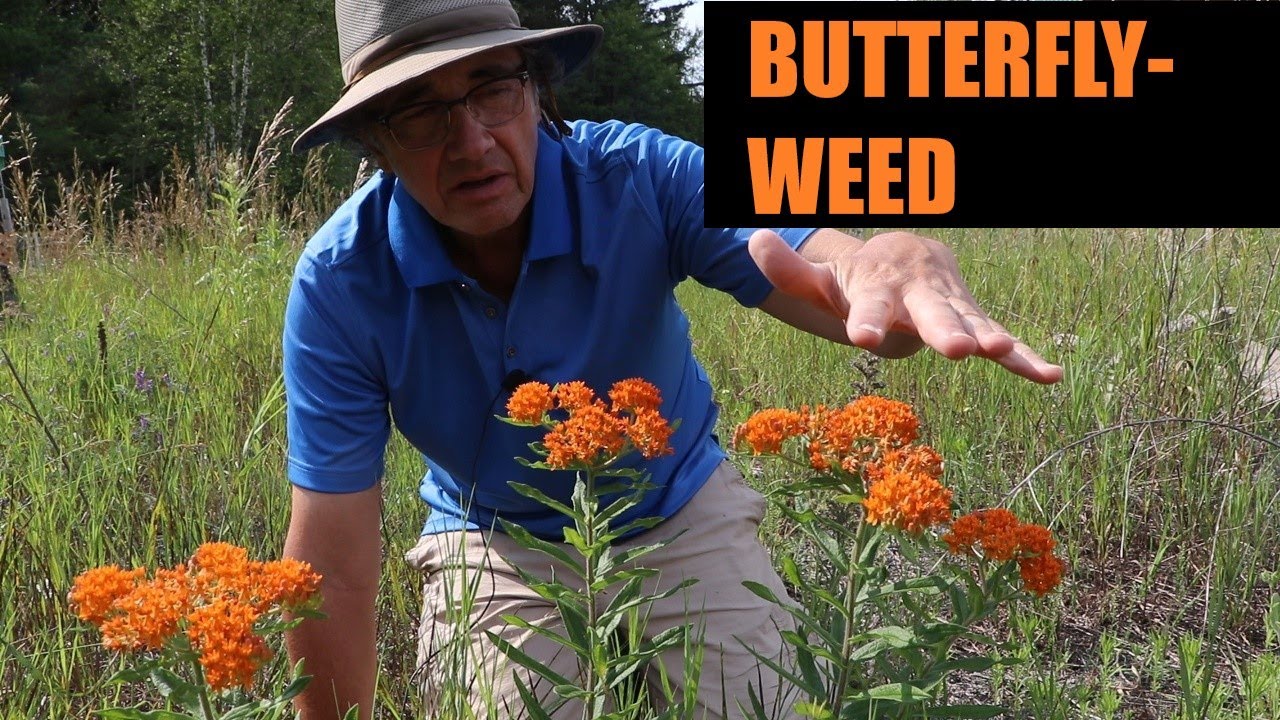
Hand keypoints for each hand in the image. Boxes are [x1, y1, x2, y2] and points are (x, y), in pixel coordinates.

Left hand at [749, 229, 1063, 384]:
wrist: (906, 257)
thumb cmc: (857, 279)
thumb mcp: (820, 279)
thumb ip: (788, 269)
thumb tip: (752, 240)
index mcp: (879, 288)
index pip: (870, 305)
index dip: (867, 319)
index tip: (861, 335)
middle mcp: (920, 297)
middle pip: (931, 314)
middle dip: (943, 329)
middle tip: (956, 348)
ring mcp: (951, 308)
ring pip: (970, 323)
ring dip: (988, 337)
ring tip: (1001, 351)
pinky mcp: (973, 322)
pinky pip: (1002, 340)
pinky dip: (1025, 360)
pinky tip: (1051, 377)